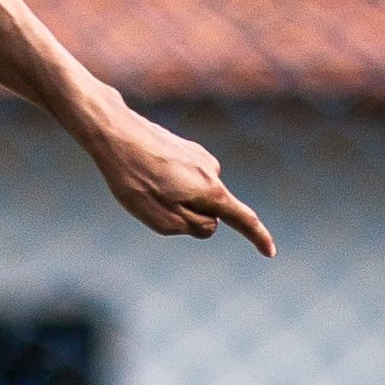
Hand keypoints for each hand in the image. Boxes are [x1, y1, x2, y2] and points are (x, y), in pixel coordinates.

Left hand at [84, 100, 275, 254]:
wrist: (115, 132)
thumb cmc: (135, 180)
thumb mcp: (163, 220)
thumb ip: (194, 227)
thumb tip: (211, 223)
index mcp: (211, 192)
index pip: (243, 219)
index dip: (257, 237)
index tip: (270, 252)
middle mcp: (212, 171)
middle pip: (207, 210)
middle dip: (186, 216)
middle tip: (151, 202)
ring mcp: (198, 157)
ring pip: (191, 194)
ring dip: (171, 198)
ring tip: (143, 182)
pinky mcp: (184, 148)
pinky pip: (180, 179)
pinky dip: (165, 183)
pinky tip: (144, 169)